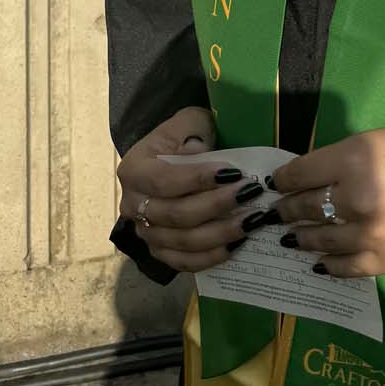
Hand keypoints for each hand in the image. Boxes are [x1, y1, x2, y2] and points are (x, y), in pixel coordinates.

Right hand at [115, 106, 268, 271]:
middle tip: (251, 194)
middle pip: (176, 215)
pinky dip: (210, 257)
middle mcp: (133, 205)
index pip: (164, 180)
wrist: (172, 154)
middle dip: (217, 206)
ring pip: (182, 242)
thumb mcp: (187, 123)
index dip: (198, 179)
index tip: (233, 173)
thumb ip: (192, 133)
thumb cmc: (183, 137)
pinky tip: (236, 244)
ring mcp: (144, 232)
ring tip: (251, 220)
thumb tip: (197, 151)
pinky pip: (183, 262)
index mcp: (134, 170)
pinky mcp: (159, 250)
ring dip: (220, 233)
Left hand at [270, 115, 384, 277]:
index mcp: (356, 157)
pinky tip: (320, 260)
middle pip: (306, 208)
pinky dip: (329, 264)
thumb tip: (318, 177)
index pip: (301, 173)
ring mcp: (373, 234)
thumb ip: (351, 159)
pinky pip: (348, 267)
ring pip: (321, 241)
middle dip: (288, 209)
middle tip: (278, 211)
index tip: (276, 183)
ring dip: (302, 237)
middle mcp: (358, 197)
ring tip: (293, 236)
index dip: (284, 179)